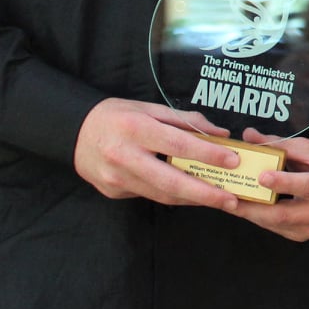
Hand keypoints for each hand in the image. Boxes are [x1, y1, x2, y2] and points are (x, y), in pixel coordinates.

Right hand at [72, 98, 237, 208]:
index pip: (177, 145)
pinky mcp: (112, 192)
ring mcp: (116, 178)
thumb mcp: (149, 108)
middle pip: (170, 180)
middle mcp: (124, 156)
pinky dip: (173, 197)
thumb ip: (185, 121)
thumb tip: (220, 134)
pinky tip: (191, 196)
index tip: (233, 160)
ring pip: (161, 194)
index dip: (207, 154)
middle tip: (231, 200)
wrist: (75, 133)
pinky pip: (149, 195)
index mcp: (135, 128)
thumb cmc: (118, 116)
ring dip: (192, 199)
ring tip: (218, 200)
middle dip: (204, 193)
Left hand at [231, 129, 308, 241]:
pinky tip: (245, 208)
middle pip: (287, 214)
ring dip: (252, 214)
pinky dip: (260, 218)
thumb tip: (248, 136)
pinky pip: (278, 228)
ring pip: (278, 224)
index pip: (308, 186)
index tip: (261, 177)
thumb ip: (278, 144)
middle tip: (230, 198)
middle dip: (256, 207)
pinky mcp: (306, 234)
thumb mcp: (308, 148)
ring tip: (229, 202)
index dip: (285, 183)